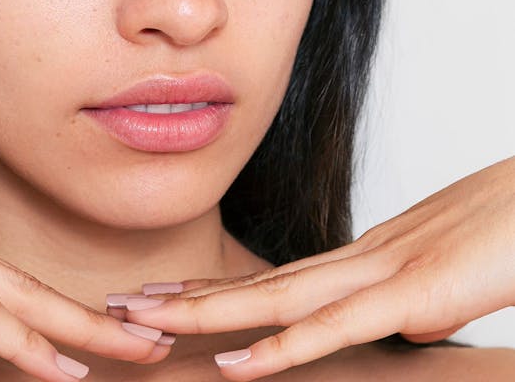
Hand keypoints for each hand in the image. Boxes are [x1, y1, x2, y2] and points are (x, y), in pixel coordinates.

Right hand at [0, 97, 166, 381]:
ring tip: (142, 350)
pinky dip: (22, 342)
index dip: (55, 304)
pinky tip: (61, 367)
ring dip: (85, 331)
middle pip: (32, 288)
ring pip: (21, 299)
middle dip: (99, 318)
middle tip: (157, 334)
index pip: (4, 278)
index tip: (97, 325)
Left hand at [124, 156, 514, 379]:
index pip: (275, 279)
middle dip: (185, 296)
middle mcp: (358, 262)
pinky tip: (234, 366)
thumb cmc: (509, 232)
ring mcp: (380, 276)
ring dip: (202, 312)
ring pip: (273, 300)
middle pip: (256, 285)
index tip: (166, 294)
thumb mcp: (451, 280)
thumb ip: (415, 305)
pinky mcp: (412, 297)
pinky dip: (280, 348)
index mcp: (366, 261)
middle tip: (123, 303)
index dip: (216, 289)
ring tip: (141, 318)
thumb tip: (394, 329)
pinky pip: (333, 328)